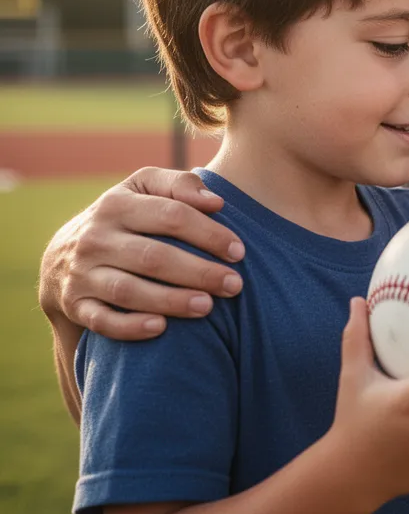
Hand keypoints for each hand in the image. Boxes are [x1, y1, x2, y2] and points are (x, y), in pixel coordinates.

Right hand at [38, 167, 245, 339]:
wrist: (63, 255)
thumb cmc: (125, 218)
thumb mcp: (143, 189)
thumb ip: (179, 185)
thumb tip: (216, 203)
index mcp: (117, 204)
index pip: (171, 216)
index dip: (209, 234)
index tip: (239, 252)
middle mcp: (96, 238)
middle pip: (154, 256)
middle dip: (199, 272)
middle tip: (234, 285)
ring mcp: (82, 273)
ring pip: (129, 291)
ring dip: (171, 301)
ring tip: (208, 307)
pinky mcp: (76, 304)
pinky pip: (102, 320)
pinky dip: (130, 326)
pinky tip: (161, 328)